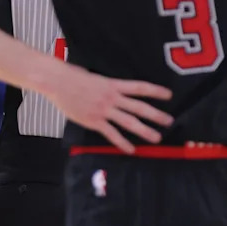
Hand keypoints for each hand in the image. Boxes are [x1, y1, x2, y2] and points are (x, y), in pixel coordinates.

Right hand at [48, 65, 172, 152]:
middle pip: (139, 107)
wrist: (57, 82)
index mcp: (112, 84)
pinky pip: (111, 134)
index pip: (139, 87)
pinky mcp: (94, 120)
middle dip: (156, 115)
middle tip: (169, 121)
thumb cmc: (72, 76)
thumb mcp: (94, 76)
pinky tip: (131, 149)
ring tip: (156, 138)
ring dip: (144, 130)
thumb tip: (113, 89)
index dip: (155, 91)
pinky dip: (122, 142)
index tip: (168, 95)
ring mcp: (103, 110)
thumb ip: (106, 85)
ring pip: (128, 122)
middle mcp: (111, 97)